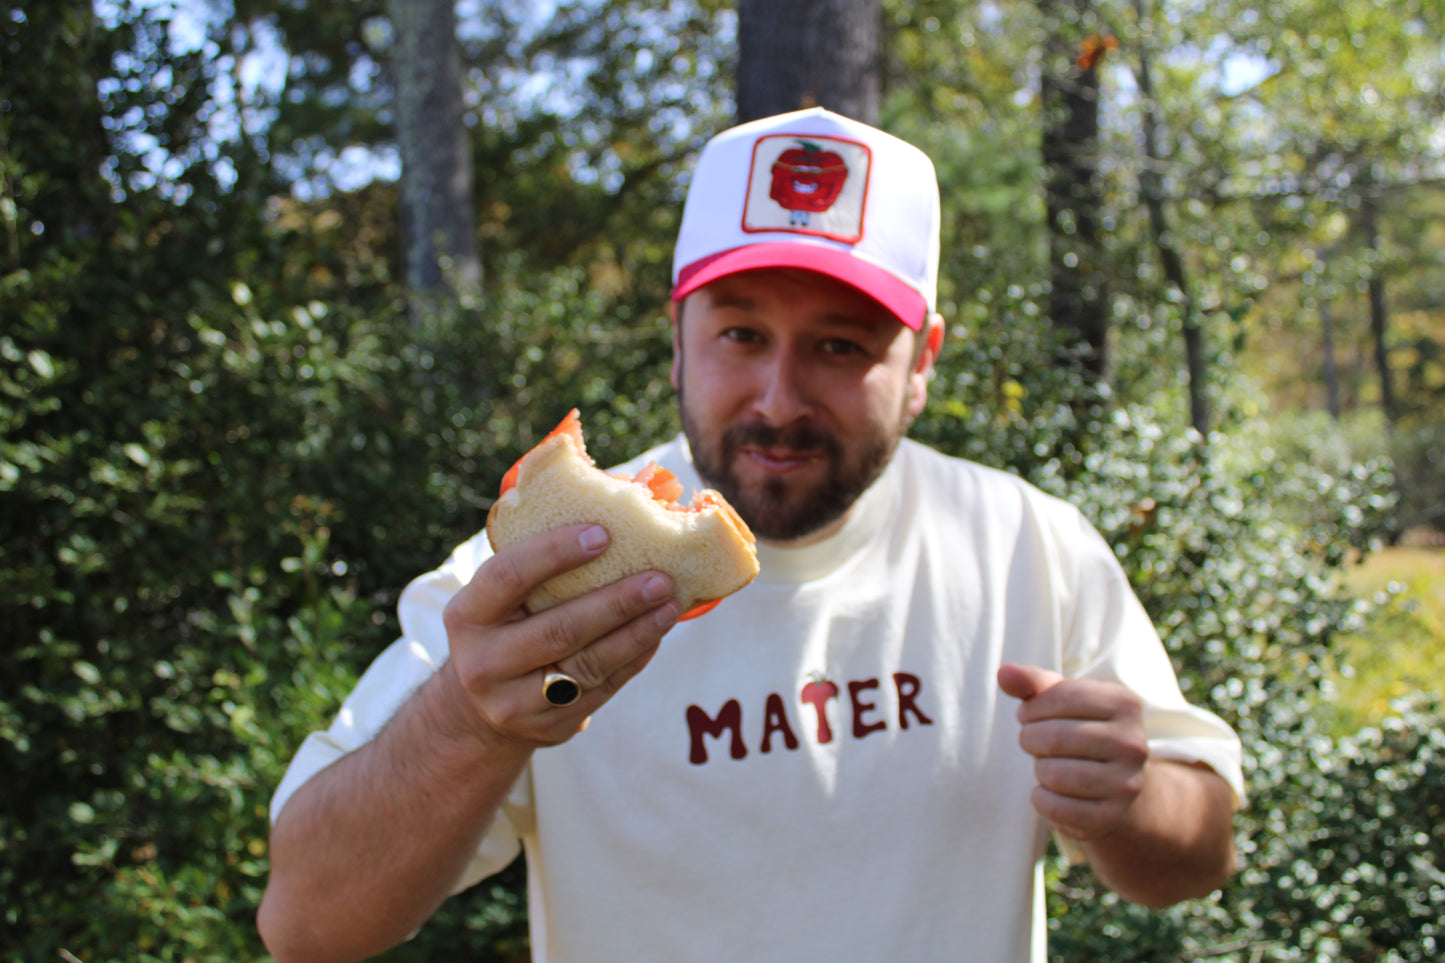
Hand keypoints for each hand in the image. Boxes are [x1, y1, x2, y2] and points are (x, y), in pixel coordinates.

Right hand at [441, 523, 680, 747]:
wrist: (478, 711)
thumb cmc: (503, 629)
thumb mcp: (495, 600)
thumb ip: (536, 567)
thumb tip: (613, 513)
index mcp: (466, 615)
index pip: (508, 576)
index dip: (554, 552)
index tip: (603, 534)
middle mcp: (483, 662)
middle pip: (559, 629)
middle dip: (616, 601)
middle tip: (660, 578)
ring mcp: (514, 702)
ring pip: (588, 665)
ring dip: (637, 632)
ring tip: (670, 605)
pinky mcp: (548, 727)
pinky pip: (602, 688)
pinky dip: (635, 658)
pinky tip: (656, 633)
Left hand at [997, 663, 1148, 840]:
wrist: (1117, 786)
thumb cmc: (1080, 730)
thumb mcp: (1062, 700)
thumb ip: (1032, 682)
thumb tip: (1004, 672)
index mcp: (1124, 703)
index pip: (1062, 696)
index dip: (1033, 707)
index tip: (1028, 715)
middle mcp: (1133, 743)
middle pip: (1055, 737)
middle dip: (1030, 739)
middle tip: (1034, 742)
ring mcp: (1127, 783)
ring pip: (1055, 774)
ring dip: (1039, 770)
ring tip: (1048, 765)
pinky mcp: (1112, 816)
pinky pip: (1057, 808)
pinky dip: (1042, 799)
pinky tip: (1051, 791)